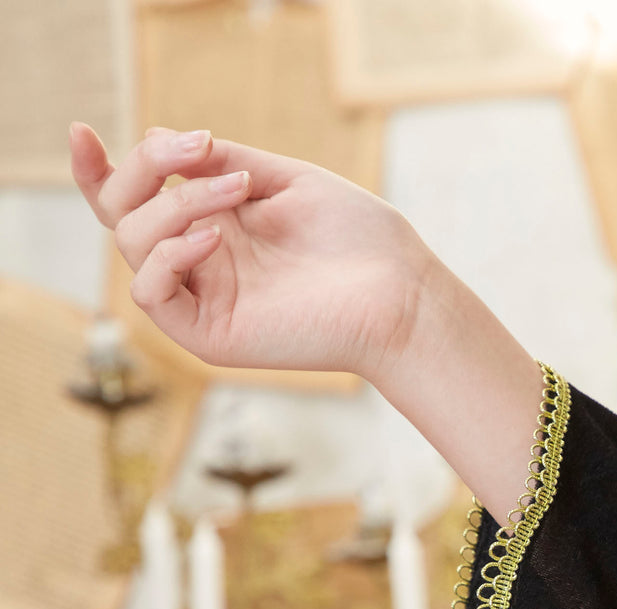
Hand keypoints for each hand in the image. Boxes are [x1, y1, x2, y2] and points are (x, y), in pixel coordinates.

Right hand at [69, 122, 440, 379]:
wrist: (401, 292)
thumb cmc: (359, 240)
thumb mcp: (286, 180)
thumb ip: (224, 160)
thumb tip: (166, 138)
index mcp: (215, 223)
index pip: (137, 198)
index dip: (100, 168)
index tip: (82, 132)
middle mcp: (202, 260)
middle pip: (123, 212)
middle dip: (143, 167)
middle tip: (197, 149)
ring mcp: (203, 297)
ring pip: (134, 244)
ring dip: (175, 204)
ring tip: (237, 191)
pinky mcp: (208, 334)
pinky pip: (152, 293)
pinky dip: (170, 256)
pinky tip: (214, 238)